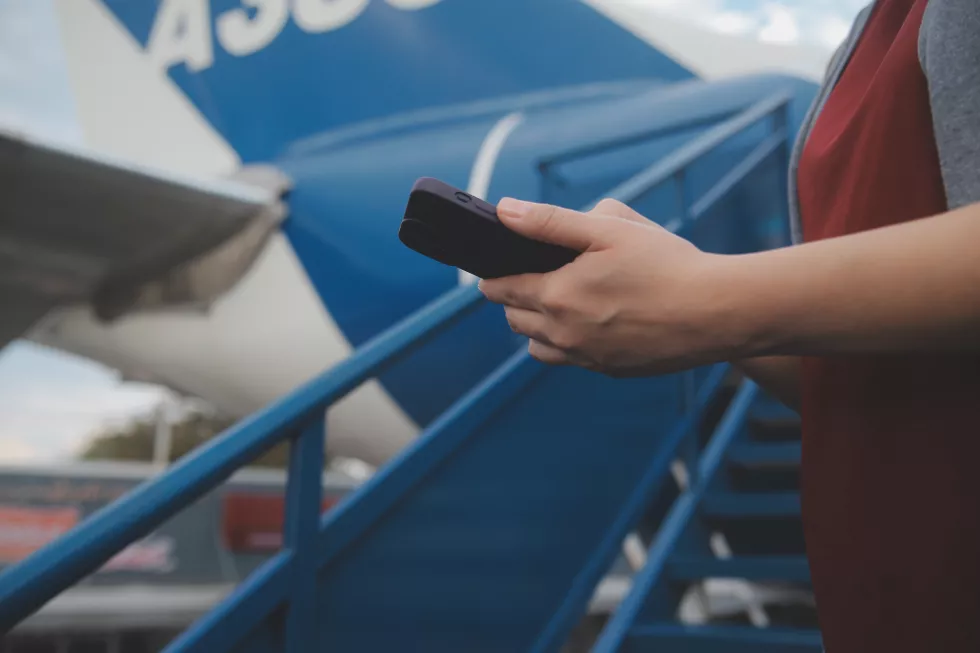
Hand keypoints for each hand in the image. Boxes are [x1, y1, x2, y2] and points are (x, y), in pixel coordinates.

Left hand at [478, 198, 738, 376]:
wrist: (718, 313)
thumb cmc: (667, 265)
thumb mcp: (609, 229)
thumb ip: (550, 221)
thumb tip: (504, 211)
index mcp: (557, 295)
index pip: (500, 289)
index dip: (494, 274)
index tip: (496, 264)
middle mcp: (564, 334)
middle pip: (513, 318)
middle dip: (515, 297)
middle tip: (534, 275)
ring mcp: (587, 358)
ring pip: (538, 345)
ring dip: (537, 325)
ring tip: (561, 301)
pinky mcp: (610, 371)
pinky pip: (570, 360)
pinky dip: (567, 342)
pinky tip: (592, 321)